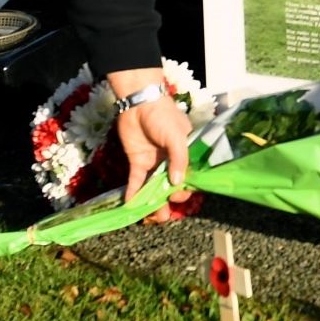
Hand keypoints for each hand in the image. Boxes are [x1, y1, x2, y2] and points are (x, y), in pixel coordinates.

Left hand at [107, 67, 192, 222]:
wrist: (139, 102)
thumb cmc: (164, 117)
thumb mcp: (177, 136)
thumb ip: (179, 159)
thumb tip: (178, 183)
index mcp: (185, 154)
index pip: (188, 177)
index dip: (185, 189)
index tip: (178, 197)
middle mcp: (170, 161)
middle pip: (171, 185)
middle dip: (168, 200)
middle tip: (164, 213)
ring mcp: (154, 162)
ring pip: (154, 187)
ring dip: (153, 202)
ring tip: (152, 218)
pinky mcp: (137, 161)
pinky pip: (136, 180)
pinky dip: (134, 192)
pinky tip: (131, 204)